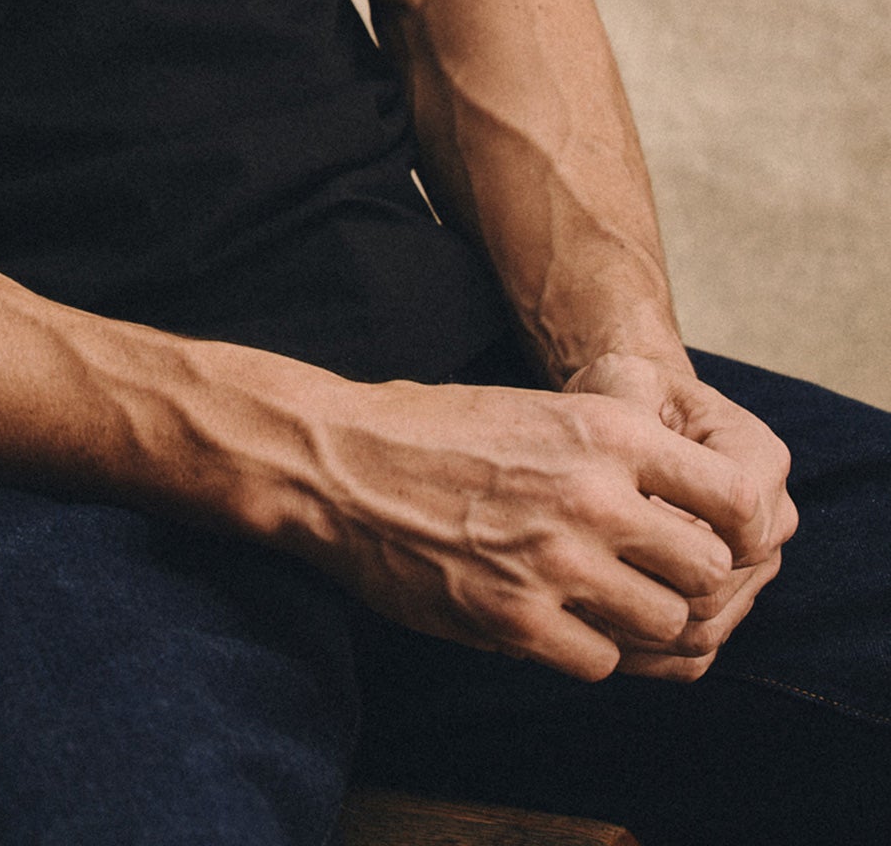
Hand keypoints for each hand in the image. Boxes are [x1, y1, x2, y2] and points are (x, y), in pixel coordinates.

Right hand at [278, 370, 763, 680]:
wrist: (337, 461)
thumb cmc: (435, 429)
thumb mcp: (539, 409)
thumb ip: (614, 455)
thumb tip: (687, 512)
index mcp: (606, 429)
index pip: (735, 499)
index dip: (731, 528)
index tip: (703, 536)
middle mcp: (593, 494)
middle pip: (709, 572)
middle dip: (685, 580)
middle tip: (649, 577)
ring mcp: (555, 561)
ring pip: (665, 625)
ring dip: (638, 621)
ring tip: (600, 602)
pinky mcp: (514, 619)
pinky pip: (600, 663)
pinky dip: (586, 650)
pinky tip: (552, 620)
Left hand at [563, 351, 795, 678]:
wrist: (631, 423)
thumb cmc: (623, 395)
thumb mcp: (623, 382)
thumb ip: (632, 414)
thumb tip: (635, 491)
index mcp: (758, 457)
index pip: (739, 518)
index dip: (673, 531)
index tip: (609, 523)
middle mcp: (771, 520)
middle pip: (720, 584)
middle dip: (647, 586)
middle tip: (573, 577)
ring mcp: (754, 569)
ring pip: (708, 626)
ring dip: (639, 627)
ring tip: (571, 604)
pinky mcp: (728, 603)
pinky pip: (696, 652)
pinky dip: (646, 652)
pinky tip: (590, 630)